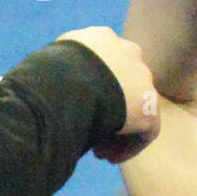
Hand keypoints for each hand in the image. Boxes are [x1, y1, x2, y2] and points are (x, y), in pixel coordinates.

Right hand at [56, 27, 159, 161]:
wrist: (66, 84)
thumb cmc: (45, 74)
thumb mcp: (48, 64)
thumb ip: (60, 72)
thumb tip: (50, 90)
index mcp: (101, 38)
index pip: (104, 63)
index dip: (91, 90)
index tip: (75, 108)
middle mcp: (127, 51)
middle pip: (123, 84)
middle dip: (108, 108)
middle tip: (89, 129)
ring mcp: (142, 77)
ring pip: (135, 107)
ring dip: (117, 129)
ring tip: (97, 150)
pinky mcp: (150, 104)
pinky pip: (146, 130)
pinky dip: (128, 146)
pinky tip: (108, 157)